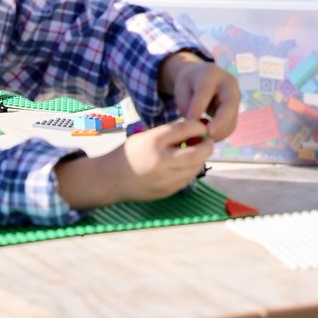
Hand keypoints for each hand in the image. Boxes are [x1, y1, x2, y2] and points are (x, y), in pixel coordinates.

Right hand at [55, 119, 214, 206]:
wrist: (110, 179)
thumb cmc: (130, 153)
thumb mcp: (147, 136)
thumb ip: (170, 133)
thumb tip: (197, 129)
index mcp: (154, 142)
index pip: (185, 129)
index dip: (199, 126)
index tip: (202, 126)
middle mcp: (162, 160)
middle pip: (197, 153)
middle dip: (207, 146)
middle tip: (207, 141)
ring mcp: (165, 179)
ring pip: (196, 167)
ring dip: (200, 158)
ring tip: (196, 152)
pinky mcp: (167, 191)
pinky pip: (188, 179)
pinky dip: (191, 170)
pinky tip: (186, 165)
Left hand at [158, 51, 240, 140]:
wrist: (204, 76)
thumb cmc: (190, 84)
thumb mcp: (182, 89)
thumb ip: (186, 106)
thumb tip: (196, 128)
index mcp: (211, 74)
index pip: (205, 91)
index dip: (198, 108)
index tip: (190, 125)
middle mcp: (229, 84)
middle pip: (229, 105)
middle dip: (220, 123)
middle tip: (208, 136)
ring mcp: (236, 97)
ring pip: (232, 119)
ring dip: (219, 132)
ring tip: (202, 137)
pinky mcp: (237, 110)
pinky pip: (231, 126)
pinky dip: (220, 134)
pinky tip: (208, 135)